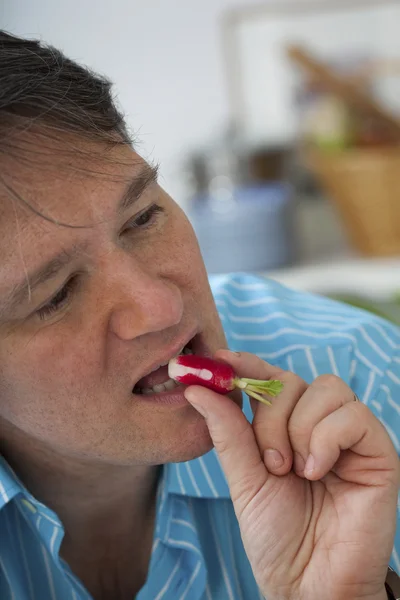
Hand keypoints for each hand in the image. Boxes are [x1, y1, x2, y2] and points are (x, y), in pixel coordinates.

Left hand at [184, 350, 398, 599]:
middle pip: (292, 380)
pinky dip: (326, 438)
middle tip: (271, 462)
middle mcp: (318, 424)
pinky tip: (317, 471)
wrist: (309, 585)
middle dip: (271, 416)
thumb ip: (227, 431)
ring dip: (298, 429)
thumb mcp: (243, 479)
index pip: (268, 377)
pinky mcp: (378, 452)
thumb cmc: (277, 537)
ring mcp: (349, 436)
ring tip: (294, 471)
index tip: (219, 361)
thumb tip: (197, 387)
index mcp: (285, 427)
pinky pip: (352, 415)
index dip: (245, 364)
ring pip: (324, 389)